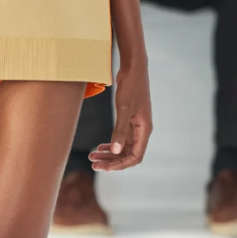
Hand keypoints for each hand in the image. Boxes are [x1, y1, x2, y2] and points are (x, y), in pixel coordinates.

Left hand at [89, 56, 151, 170]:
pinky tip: (99, 147)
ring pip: (122, 147)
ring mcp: (135, 125)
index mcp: (144, 130)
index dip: (121, 165)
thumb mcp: (124, 109)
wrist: (133, 68)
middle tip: (93, 165)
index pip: (135, 156)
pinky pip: (120, 138)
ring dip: (108, 154)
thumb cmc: (131, 87)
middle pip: (127, 154)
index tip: (105, 168)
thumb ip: (119, 131)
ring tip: (92, 158)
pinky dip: (110, 144)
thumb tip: (115, 151)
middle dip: (111, 161)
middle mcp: (141, 130)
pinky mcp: (128, 119)